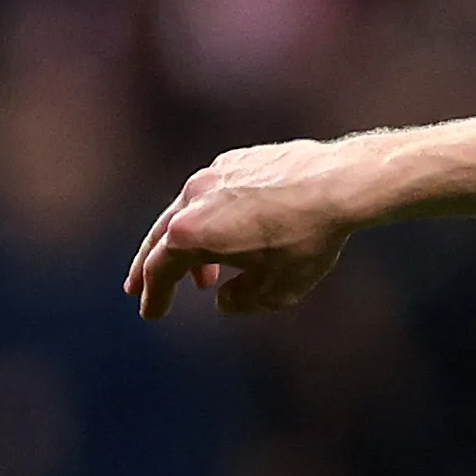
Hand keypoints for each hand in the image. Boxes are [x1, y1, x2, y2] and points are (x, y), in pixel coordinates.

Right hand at [126, 138, 377, 320]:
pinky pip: (211, 195)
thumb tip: (223, 300)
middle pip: (160, 237)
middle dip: (148, 268)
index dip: (154, 296)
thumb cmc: (307, 240)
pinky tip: (230, 235)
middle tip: (136, 288)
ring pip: (185, 213)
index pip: (160, 270)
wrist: (339, 184)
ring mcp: (212, 174)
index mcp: (191, 233)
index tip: (151, 314)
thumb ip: (242, 301)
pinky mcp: (235, 161)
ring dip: (187, 246)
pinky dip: (210, 219)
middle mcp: (193, 199)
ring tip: (202, 277)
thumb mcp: (276, 290)